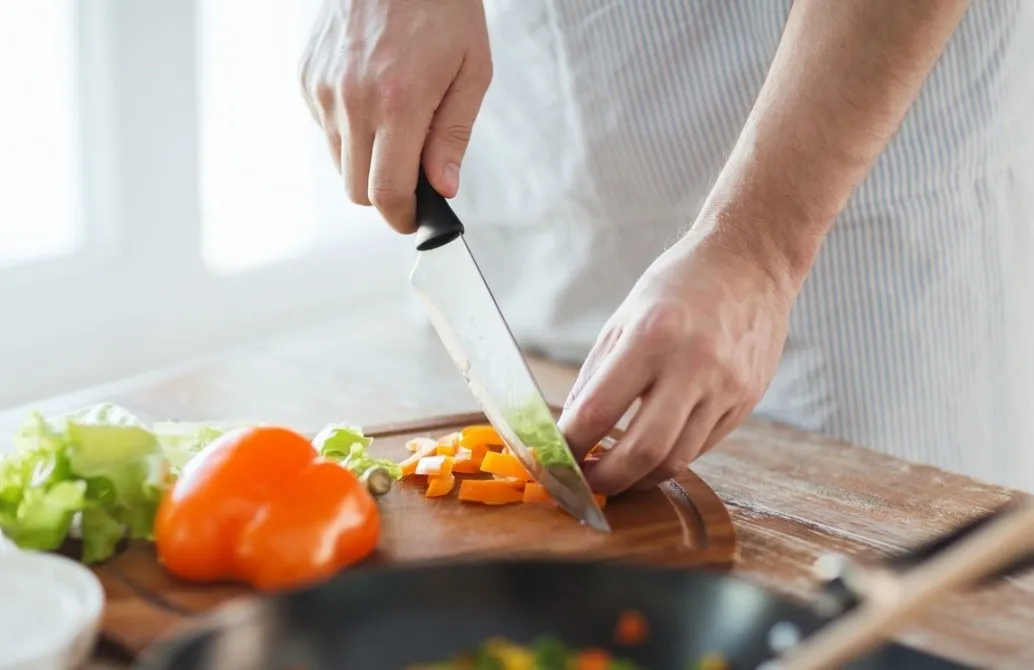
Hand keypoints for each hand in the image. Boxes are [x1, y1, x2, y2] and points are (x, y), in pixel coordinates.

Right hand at [299, 0, 491, 231]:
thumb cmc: (442, 6)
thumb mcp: (471, 70)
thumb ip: (453, 136)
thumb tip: (443, 188)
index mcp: (399, 103)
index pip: (387, 192)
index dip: (402, 217)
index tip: (413, 219)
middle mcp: (352, 100)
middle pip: (356, 189)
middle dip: (386, 194)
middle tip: (413, 175)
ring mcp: (324, 88)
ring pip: (339, 162)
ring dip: (366, 160)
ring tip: (396, 123)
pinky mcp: (307, 76)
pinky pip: (325, 128)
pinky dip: (349, 129)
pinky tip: (373, 96)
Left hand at [558, 225, 793, 495]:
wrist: (751, 262)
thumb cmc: (680, 284)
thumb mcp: (625, 318)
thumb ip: (596, 376)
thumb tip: (570, 429)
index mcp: (652, 336)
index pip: (599, 411)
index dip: (570, 446)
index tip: (554, 458)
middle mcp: (693, 365)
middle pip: (643, 451)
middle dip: (605, 480)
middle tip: (583, 484)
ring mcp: (726, 388)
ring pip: (677, 460)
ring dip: (637, 479)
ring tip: (613, 475)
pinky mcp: (746, 402)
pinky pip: (701, 447)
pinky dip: (669, 458)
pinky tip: (650, 452)